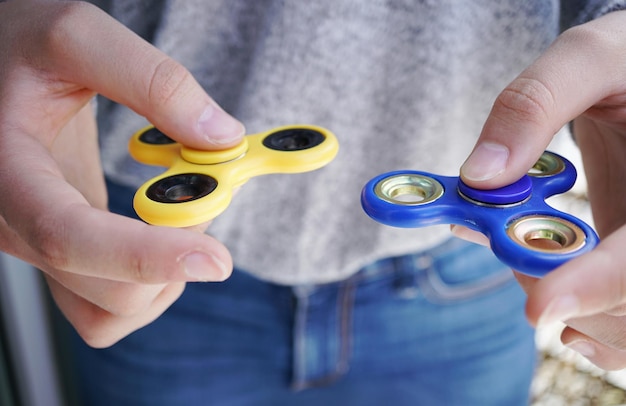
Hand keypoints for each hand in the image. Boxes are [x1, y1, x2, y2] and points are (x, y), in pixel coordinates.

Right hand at [0, 1, 243, 346]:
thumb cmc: (21, 48)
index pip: (69, 237)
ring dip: (168, 280)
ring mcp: (37, 248)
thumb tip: (220, 137)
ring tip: (182, 215)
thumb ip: (153, 82)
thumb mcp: (78, 39)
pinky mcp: (60, 254)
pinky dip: (152, 288)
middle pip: (107, 291)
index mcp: (7, 171)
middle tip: (205, 195)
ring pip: (112, 312)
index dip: (145, 256)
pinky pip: (108, 308)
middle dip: (178, 255)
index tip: (214, 259)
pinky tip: (162, 238)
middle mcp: (15, 225)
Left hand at [459, 10, 625, 369]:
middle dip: (569, 296)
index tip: (539, 306)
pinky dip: (584, 318)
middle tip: (512, 254)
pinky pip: (620, 314)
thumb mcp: (589, 58)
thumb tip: (479, 176)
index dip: (598, 287)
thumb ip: (533, 106)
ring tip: (526, 264)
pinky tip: (552, 298)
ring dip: (570, 311)